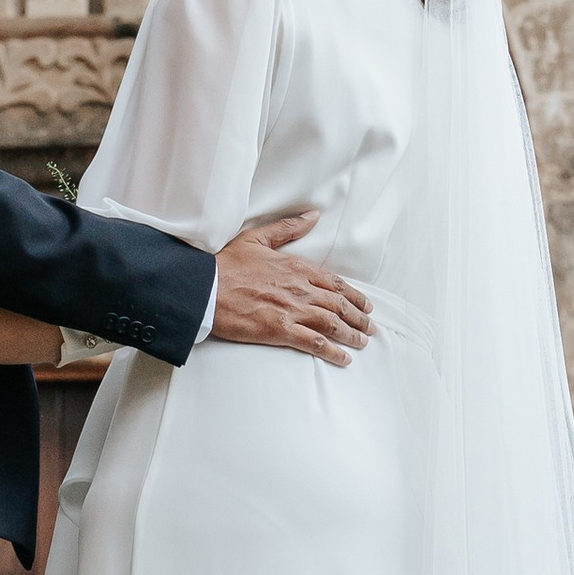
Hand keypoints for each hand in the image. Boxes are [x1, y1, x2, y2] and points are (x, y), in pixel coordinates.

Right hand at [209, 213, 372, 364]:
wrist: (204, 288)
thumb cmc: (226, 264)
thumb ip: (288, 228)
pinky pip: (314, 343)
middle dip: (359, 318)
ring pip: (332, 324)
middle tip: (370, 327)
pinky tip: (343, 358)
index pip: (336, 283)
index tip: (366, 305)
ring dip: (352, 334)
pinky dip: (332, 351)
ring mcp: (291, 311)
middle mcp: (300, 289)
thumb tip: (313, 216)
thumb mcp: (257, 238)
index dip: (355, 296)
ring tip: (362, 342)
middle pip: (339, 305)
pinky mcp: (279, 331)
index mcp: (296, 267)